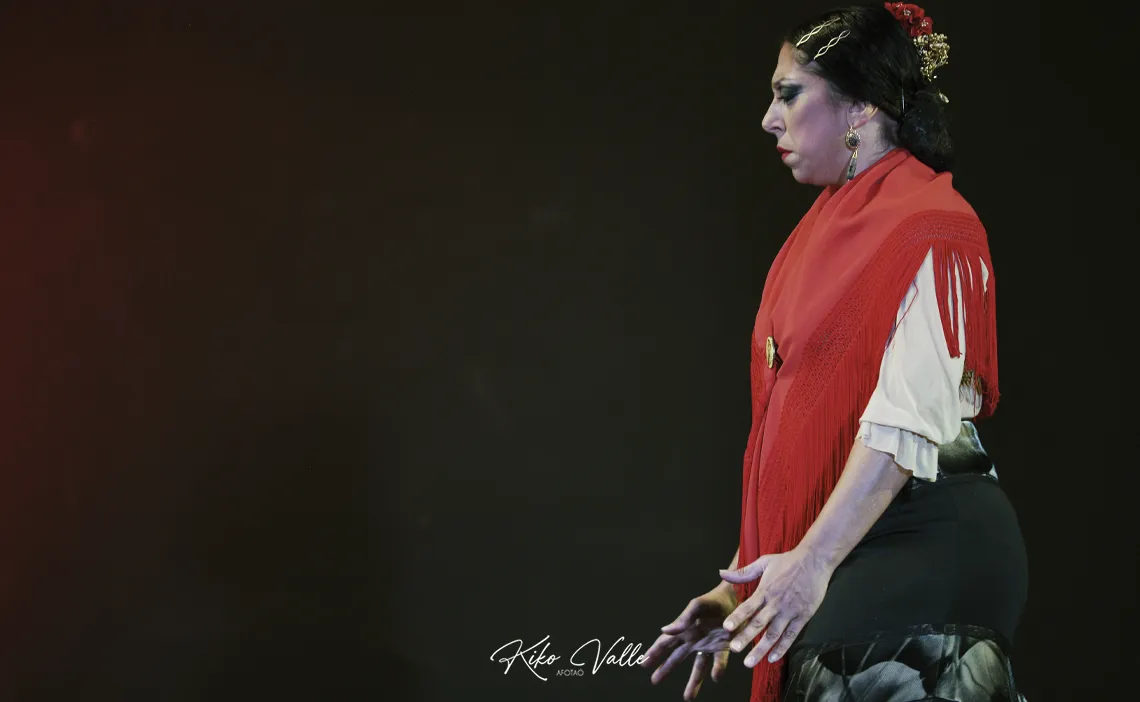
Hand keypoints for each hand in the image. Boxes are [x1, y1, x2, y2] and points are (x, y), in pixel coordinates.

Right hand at [640, 582, 736, 699]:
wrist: (736, 597)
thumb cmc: (713, 600)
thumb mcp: (696, 607)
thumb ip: (682, 619)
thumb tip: (663, 631)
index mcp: (684, 629)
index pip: (665, 643)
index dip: (653, 653)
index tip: (642, 663)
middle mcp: (694, 639)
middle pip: (676, 658)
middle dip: (665, 669)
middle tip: (654, 680)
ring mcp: (708, 644)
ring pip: (698, 667)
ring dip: (693, 682)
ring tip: (687, 698)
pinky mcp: (723, 647)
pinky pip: (719, 662)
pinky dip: (717, 670)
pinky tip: (715, 678)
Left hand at [718, 545, 832, 666]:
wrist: (815, 561)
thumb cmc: (788, 561)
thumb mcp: (764, 562)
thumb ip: (743, 572)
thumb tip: (721, 573)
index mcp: (765, 590)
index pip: (748, 606)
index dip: (737, 617)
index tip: (726, 628)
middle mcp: (776, 603)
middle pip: (758, 623)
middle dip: (745, 637)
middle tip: (734, 649)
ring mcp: (790, 611)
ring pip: (773, 634)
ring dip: (761, 649)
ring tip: (749, 662)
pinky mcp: (803, 617)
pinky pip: (791, 636)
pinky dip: (782, 648)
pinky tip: (772, 658)